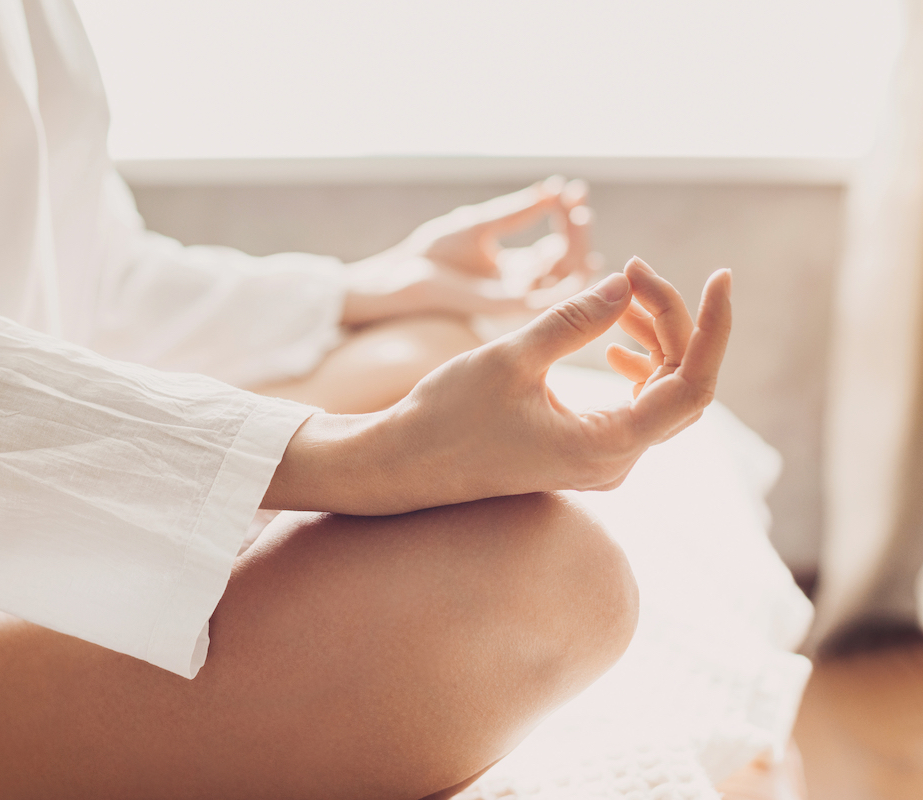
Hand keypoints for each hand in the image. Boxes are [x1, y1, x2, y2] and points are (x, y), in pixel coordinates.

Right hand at [266, 258, 730, 513]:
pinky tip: (617, 344)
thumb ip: (574, 321)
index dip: (712, 327)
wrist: (403, 464)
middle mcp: (615, 462)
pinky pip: (636, 408)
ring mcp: (602, 461)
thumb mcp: (511, 358)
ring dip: (654, 341)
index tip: (720, 276)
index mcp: (605, 447)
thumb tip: (627, 282)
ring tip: (623, 296)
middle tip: (634, 271)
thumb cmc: (447, 417)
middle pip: (680, 385)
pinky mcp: (585, 452)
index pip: (692, 386)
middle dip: (671, 321)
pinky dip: (637, 367)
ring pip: (661, 395)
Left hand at [340, 177, 602, 326]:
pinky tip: (576, 250)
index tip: (573, 191)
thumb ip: (517, 212)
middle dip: (578, 232)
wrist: (402, 274)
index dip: (569, 219)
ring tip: (577, 216)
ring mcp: (516, 299)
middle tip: (577, 205)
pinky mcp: (506, 308)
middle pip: (568, 264)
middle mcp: (521, 287)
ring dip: (578, 248)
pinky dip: (571, 279)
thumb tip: (554, 190)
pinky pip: (551, 300)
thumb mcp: (482, 224)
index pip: (558, 248)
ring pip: (567, 280)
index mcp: (516, 269)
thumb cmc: (433, 251)